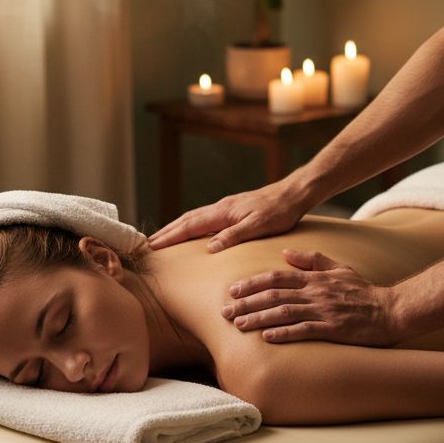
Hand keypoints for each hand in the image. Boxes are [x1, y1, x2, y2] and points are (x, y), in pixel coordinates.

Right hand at [148, 179, 310, 251]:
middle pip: (187, 220)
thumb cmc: (279, 212)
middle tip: (149, 245)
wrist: (293, 193)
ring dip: (177, 227)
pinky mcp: (233, 208)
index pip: (190, 226)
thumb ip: (233, 236)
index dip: (170, 237)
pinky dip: (191, 224)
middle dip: (167, 232)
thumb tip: (209, 248)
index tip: (153, 246)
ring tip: (164, 238)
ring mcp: (226, 207)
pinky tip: (193, 231)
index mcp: (223, 212)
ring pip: (194, 217)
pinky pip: (205, 217)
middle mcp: (221, 207)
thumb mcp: (258, 226)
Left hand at [221, 249, 397, 344]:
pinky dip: (284, 333)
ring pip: (284, 312)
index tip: (232, 290)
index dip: (252, 283)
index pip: (276, 277)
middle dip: (246, 303)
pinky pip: (304, 330)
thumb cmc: (363, 291)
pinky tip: (267, 337)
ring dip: (258, 318)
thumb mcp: (338, 268)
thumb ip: (311, 260)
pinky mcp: (333, 329)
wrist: (392, 310)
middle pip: (274, 295)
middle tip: (224, 312)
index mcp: (314, 278)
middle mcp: (315, 292)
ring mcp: (324, 311)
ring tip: (238, 324)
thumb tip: (285, 253)